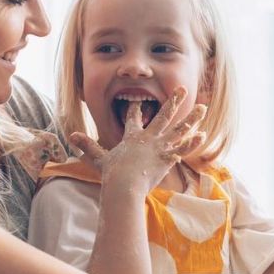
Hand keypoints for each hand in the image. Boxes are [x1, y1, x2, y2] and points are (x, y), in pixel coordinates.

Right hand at [69, 87, 206, 191]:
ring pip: (179, 129)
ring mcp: (159, 147)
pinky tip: (202, 134)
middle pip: (164, 116)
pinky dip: (191, 143)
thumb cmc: (111, 173)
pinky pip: (182, 149)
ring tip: (203, 107)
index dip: (135, 108)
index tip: (138, 100)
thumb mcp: (97, 158)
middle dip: (174, 101)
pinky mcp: (167, 157)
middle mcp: (148, 137)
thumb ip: (87, 146)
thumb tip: (70, 135)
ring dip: (192, 118)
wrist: (123, 185)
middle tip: (182, 88)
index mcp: (132, 137)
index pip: (133, 118)